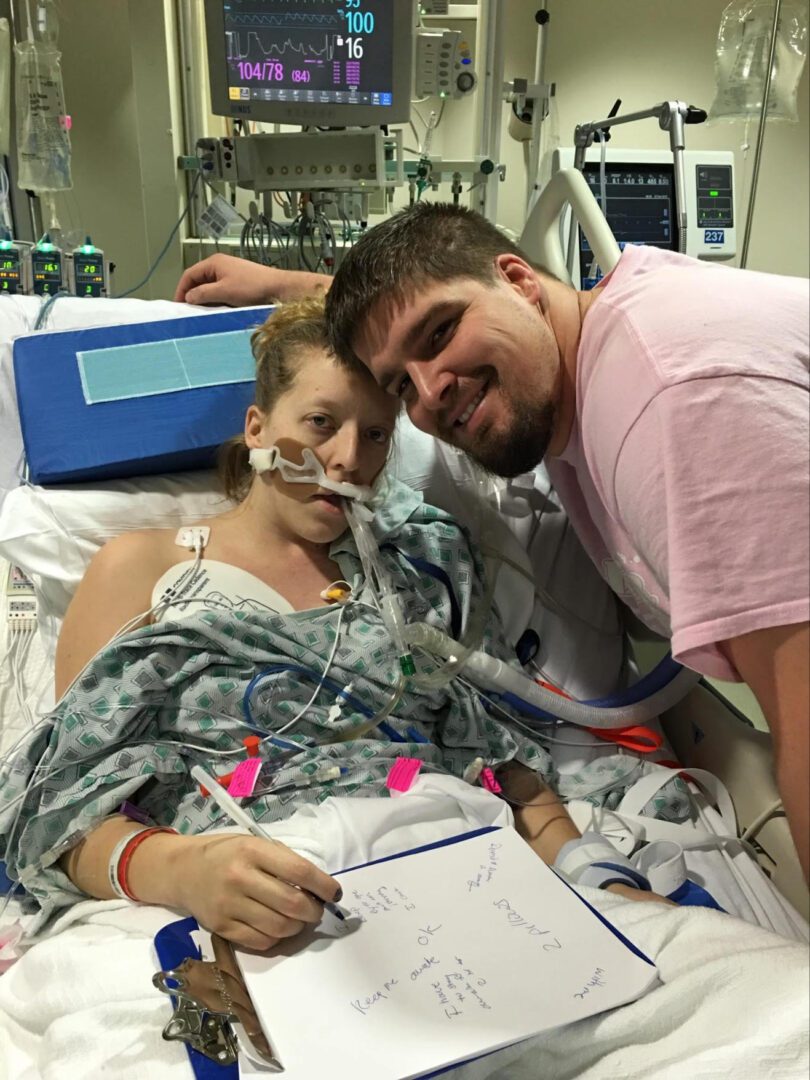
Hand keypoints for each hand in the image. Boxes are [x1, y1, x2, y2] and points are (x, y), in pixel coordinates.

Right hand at [173, 253, 330, 306]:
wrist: (278, 288)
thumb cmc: (252, 287)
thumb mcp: (223, 292)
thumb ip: (203, 294)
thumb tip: (188, 297)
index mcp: (214, 263)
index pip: (189, 274)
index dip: (181, 290)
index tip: (178, 305)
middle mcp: (220, 265)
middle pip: (199, 280)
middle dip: (192, 295)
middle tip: (189, 311)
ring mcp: (230, 273)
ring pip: (210, 287)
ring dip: (205, 299)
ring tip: (202, 312)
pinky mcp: (239, 282)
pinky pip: (221, 291)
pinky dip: (216, 300)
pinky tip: (217, 310)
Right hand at [174, 833, 341, 950]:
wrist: (182, 870)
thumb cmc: (226, 854)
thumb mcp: (254, 844)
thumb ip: (282, 861)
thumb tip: (317, 886)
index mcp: (252, 851)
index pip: (299, 871)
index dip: (323, 885)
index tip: (335, 893)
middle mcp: (240, 877)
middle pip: (292, 903)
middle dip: (314, 911)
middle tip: (317, 910)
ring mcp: (229, 905)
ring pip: (279, 927)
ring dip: (298, 927)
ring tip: (298, 919)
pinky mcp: (221, 928)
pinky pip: (261, 942)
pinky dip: (277, 938)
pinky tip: (277, 927)